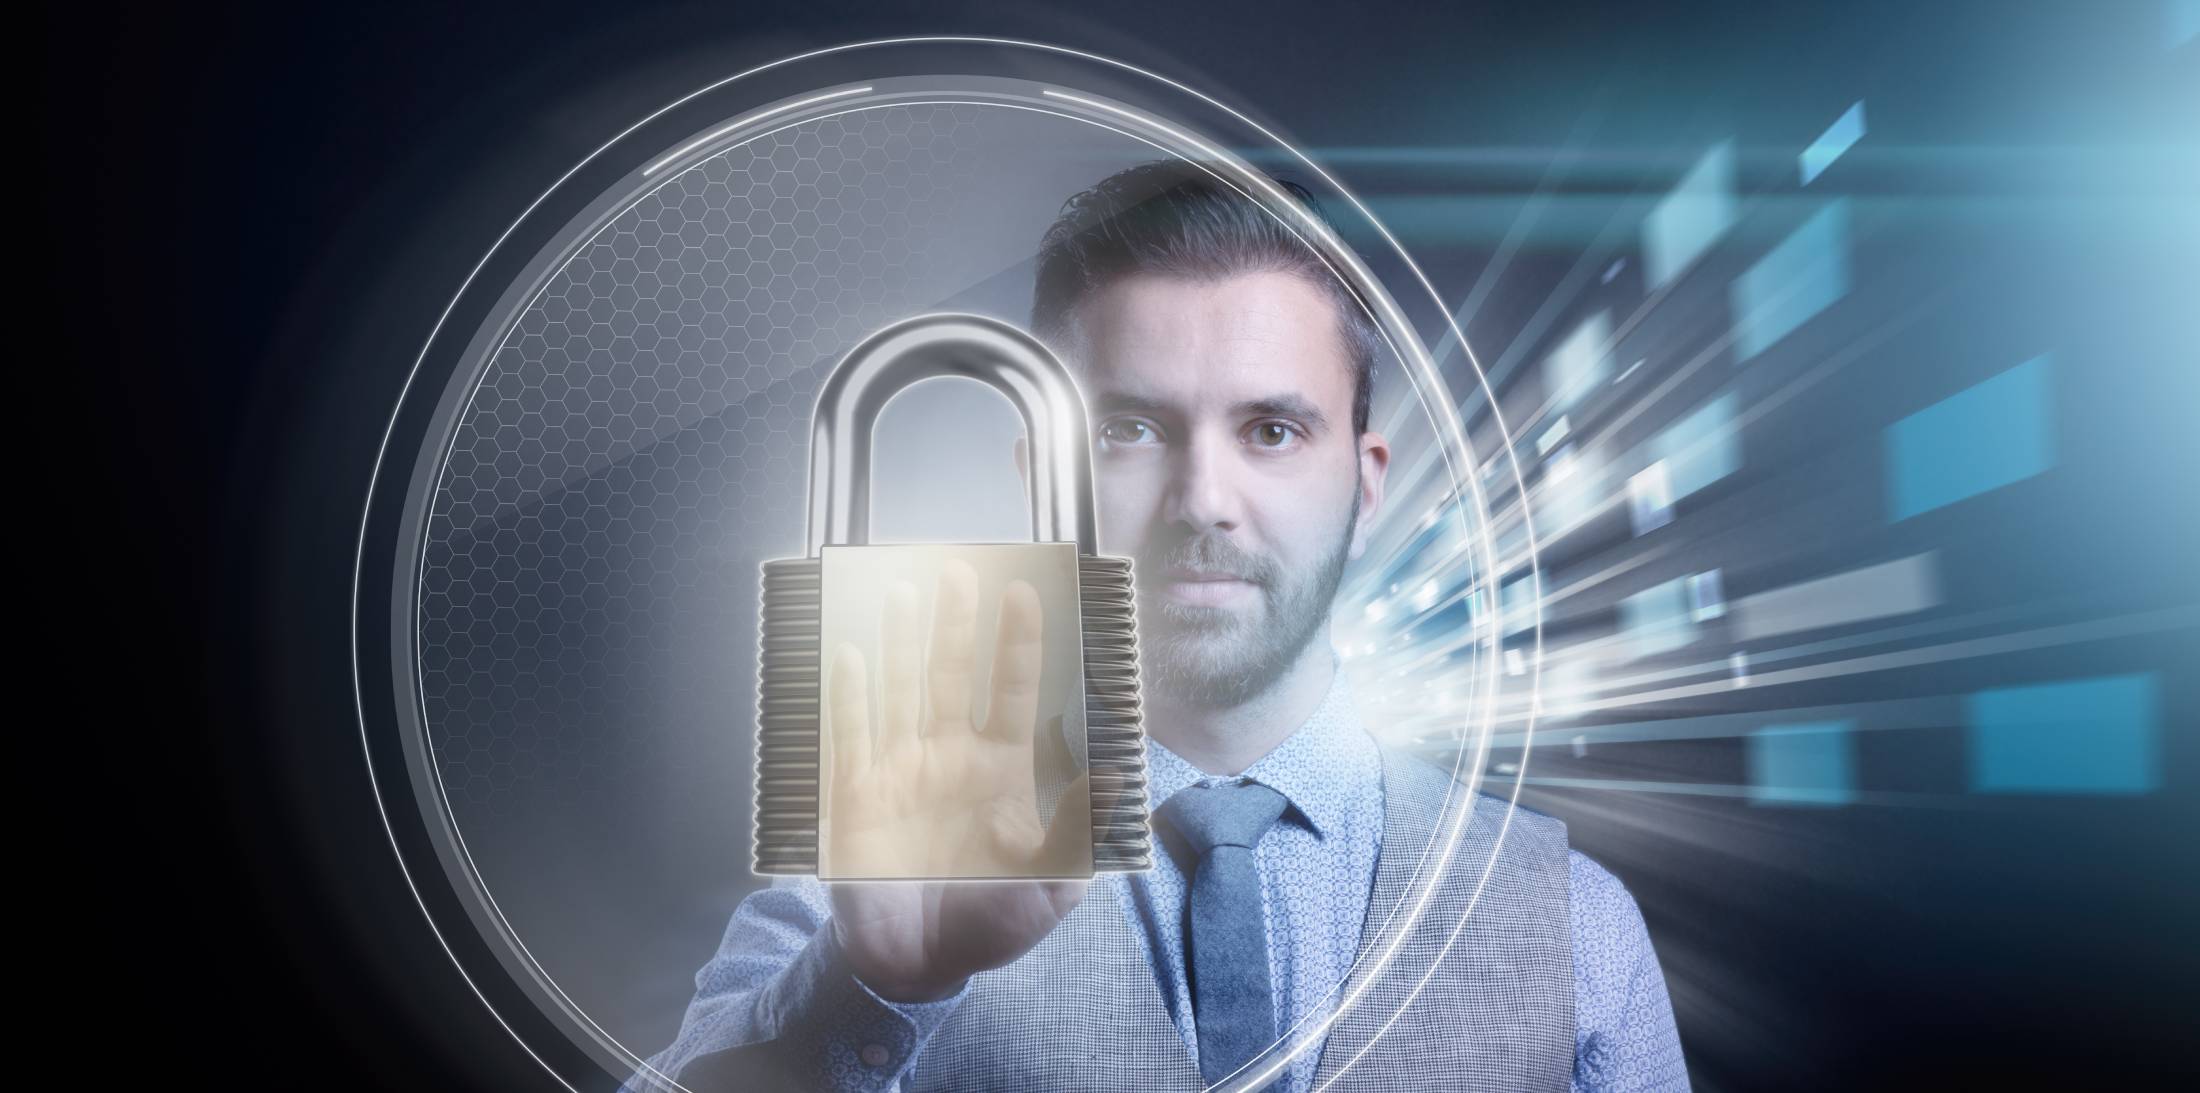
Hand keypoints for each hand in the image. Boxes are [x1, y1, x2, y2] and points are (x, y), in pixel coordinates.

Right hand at [825, 558, 1090, 1001]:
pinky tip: (849, 655)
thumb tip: (1115, 777)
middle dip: (957, 624)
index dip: (1019, 643)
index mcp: (999, 770)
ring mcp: (899, 771)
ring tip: (901, 592)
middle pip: (952, 675)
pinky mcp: (854, 797)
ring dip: (899, 642)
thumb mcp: (1050, 887)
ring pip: (899, 690)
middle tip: (960, 569)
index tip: (1026, 593)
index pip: (1011, 691)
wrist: (918, 969)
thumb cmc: (989, 926)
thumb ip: (1077, 832)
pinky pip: (849, 736)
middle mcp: (948, 757)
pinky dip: (848, 697)